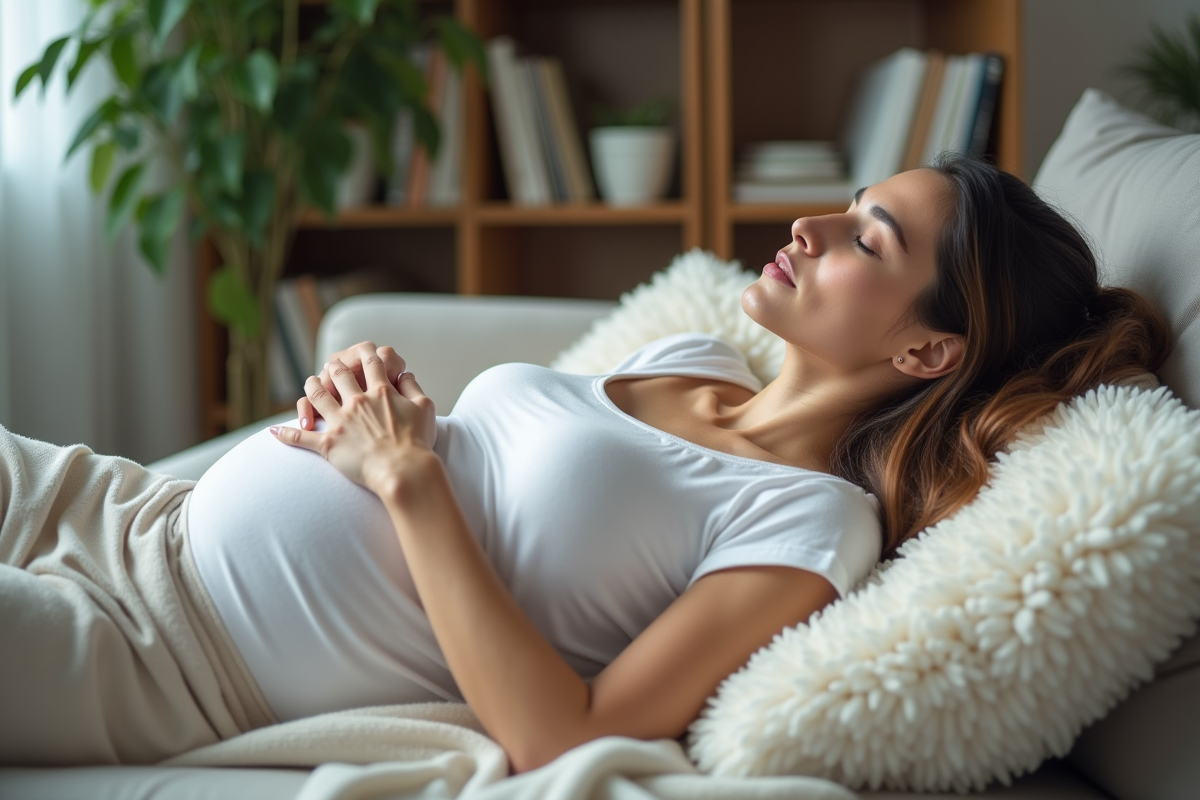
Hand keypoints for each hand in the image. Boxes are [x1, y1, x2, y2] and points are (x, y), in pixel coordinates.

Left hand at [273, 357, 437, 494]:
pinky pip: (302, 438)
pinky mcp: (328, 444)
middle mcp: (357, 402)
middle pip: (340, 375)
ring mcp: (340, 422)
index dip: (368, 353)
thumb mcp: (426, 408)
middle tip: (333, 364)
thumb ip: (414, 387)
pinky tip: (274, 432)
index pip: (372, 364)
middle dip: (335, 366)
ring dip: (312, 386)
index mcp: (381, 393)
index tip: (365, 348)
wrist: (403, 470)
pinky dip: (286, 434)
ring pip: (317, 396)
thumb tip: (405, 375)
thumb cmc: (418, 442)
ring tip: (310, 381)